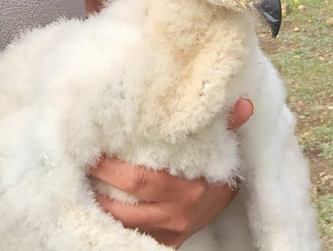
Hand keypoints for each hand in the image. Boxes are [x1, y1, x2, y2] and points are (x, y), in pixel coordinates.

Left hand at [90, 97, 253, 247]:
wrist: (229, 200)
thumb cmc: (220, 168)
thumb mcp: (225, 145)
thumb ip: (229, 124)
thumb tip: (243, 103)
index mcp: (191, 189)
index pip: (143, 180)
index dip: (113, 169)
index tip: (94, 152)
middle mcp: (177, 213)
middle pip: (127, 203)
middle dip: (100, 186)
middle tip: (82, 165)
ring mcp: (169, 231)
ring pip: (125, 223)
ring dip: (101, 206)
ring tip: (84, 185)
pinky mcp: (164, 241)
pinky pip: (131, 235)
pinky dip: (113, 222)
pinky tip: (99, 206)